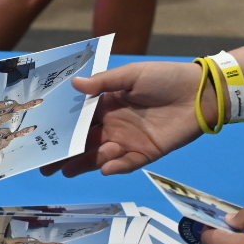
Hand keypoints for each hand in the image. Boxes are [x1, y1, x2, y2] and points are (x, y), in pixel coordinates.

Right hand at [39, 62, 203, 177]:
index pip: (79, 120)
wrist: (199, 93)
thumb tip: (75, 84)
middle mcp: (114, 125)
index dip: (62, 129)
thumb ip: (104, 83)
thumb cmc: (165, 78)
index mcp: (107, 105)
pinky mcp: (146, 154)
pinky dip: (116, 167)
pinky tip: (106, 167)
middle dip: (65, 155)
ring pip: (101, 156)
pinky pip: (127, 164)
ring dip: (87, 162)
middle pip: (84, 143)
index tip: (43, 137)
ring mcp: (129, 141)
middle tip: (46, 166)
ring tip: (69, 168)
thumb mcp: (131, 75)